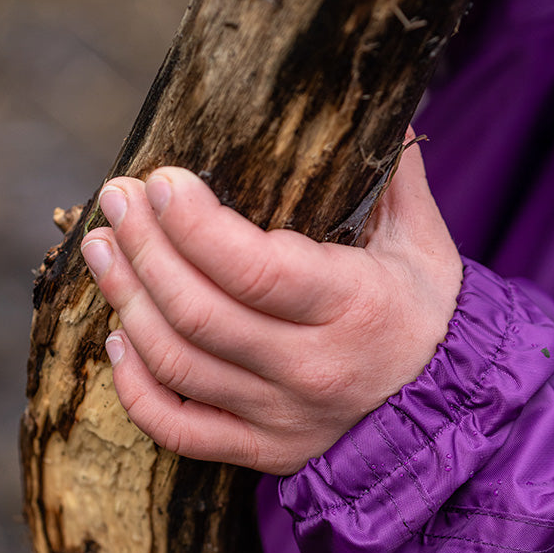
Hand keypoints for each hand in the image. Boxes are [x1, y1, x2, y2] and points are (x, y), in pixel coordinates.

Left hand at [79, 138, 461, 473]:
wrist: (450, 414)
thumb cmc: (431, 316)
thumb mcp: (425, 243)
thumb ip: (394, 176)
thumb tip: (376, 102)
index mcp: (355, 308)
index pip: (255, 270)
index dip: (193, 224)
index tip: (161, 180)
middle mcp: (314, 369)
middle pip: (199, 311)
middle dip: (144, 247)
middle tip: (117, 199)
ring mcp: (283, 416)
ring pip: (178, 363)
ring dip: (127, 300)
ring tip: (104, 249)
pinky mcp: (264, 450)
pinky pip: (179, 430)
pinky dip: (136, 387)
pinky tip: (119, 338)